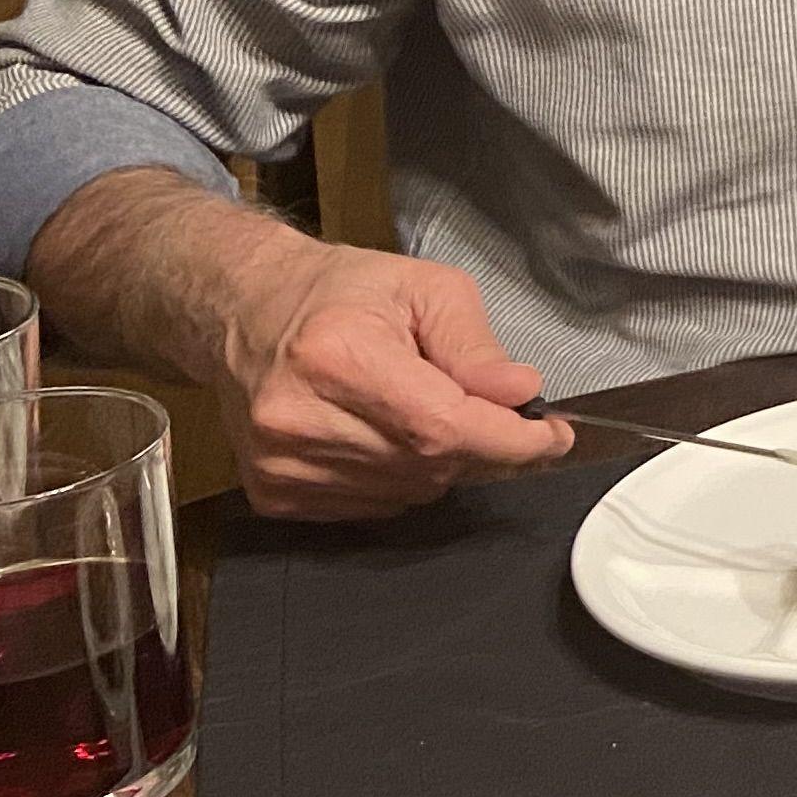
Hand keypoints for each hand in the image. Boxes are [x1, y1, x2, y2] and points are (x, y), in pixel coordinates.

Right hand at [215, 226, 568, 520]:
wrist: (246, 312)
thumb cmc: (335, 293)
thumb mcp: (423, 288)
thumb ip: (475, 346)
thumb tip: (520, 393)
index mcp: (337, 356)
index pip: (443, 425)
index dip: (509, 440)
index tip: (550, 436)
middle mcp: (300, 418)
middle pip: (430, 464)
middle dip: (481, 445)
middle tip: (491, 413)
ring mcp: (281, 463)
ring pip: (407, 493)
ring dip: (439, 463)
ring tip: (419, 408)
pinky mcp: (274, 492)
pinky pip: (372, 508)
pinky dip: (399, 479)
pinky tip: (384, 434)